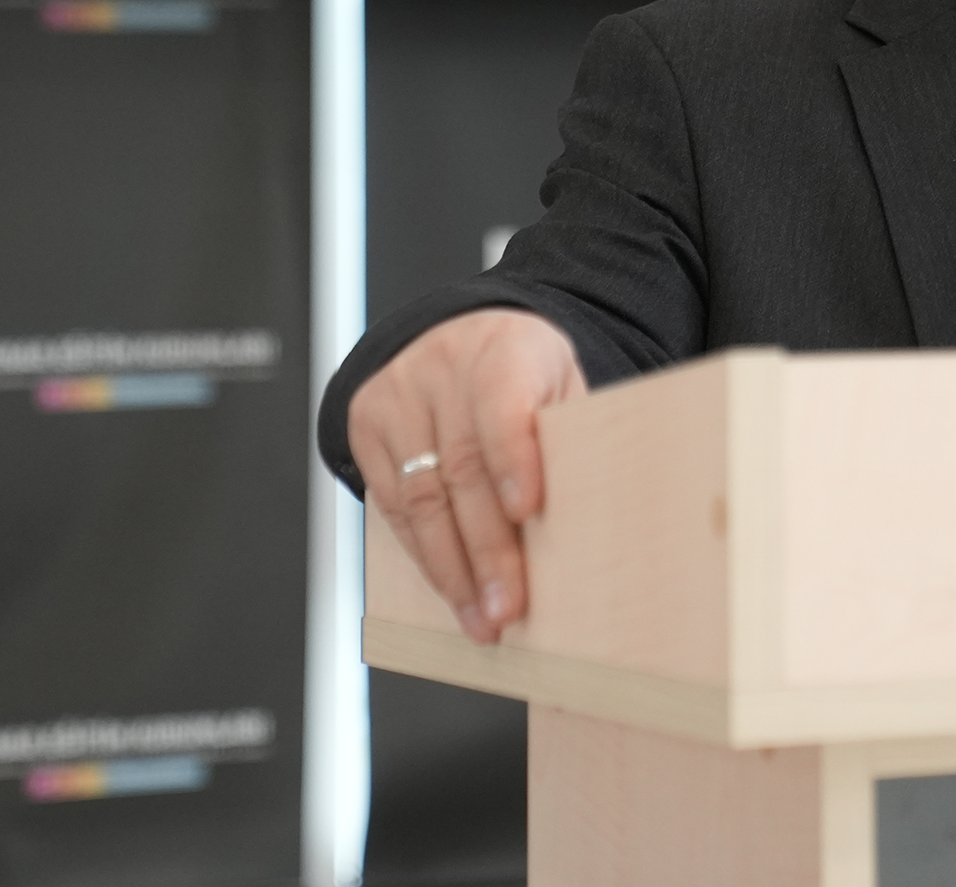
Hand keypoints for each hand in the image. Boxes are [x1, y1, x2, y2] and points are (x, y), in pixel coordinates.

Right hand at [348, 308, 583, 642]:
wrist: (462, 335)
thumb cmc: (528, 374)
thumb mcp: (562, 385)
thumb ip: (569, 439)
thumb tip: (589, 523)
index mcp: (505, 348)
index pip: (503, 405)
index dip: (514, 459)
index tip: (529, 511)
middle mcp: (443, 366)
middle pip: (462, 468)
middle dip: (486, 548)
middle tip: (508, 606)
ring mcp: (397, 395)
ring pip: (421, 497)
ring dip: (452, 570)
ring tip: (481, 620)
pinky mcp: (366, 426)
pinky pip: (393, 506)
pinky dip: (425, 556)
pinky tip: (451, 590)